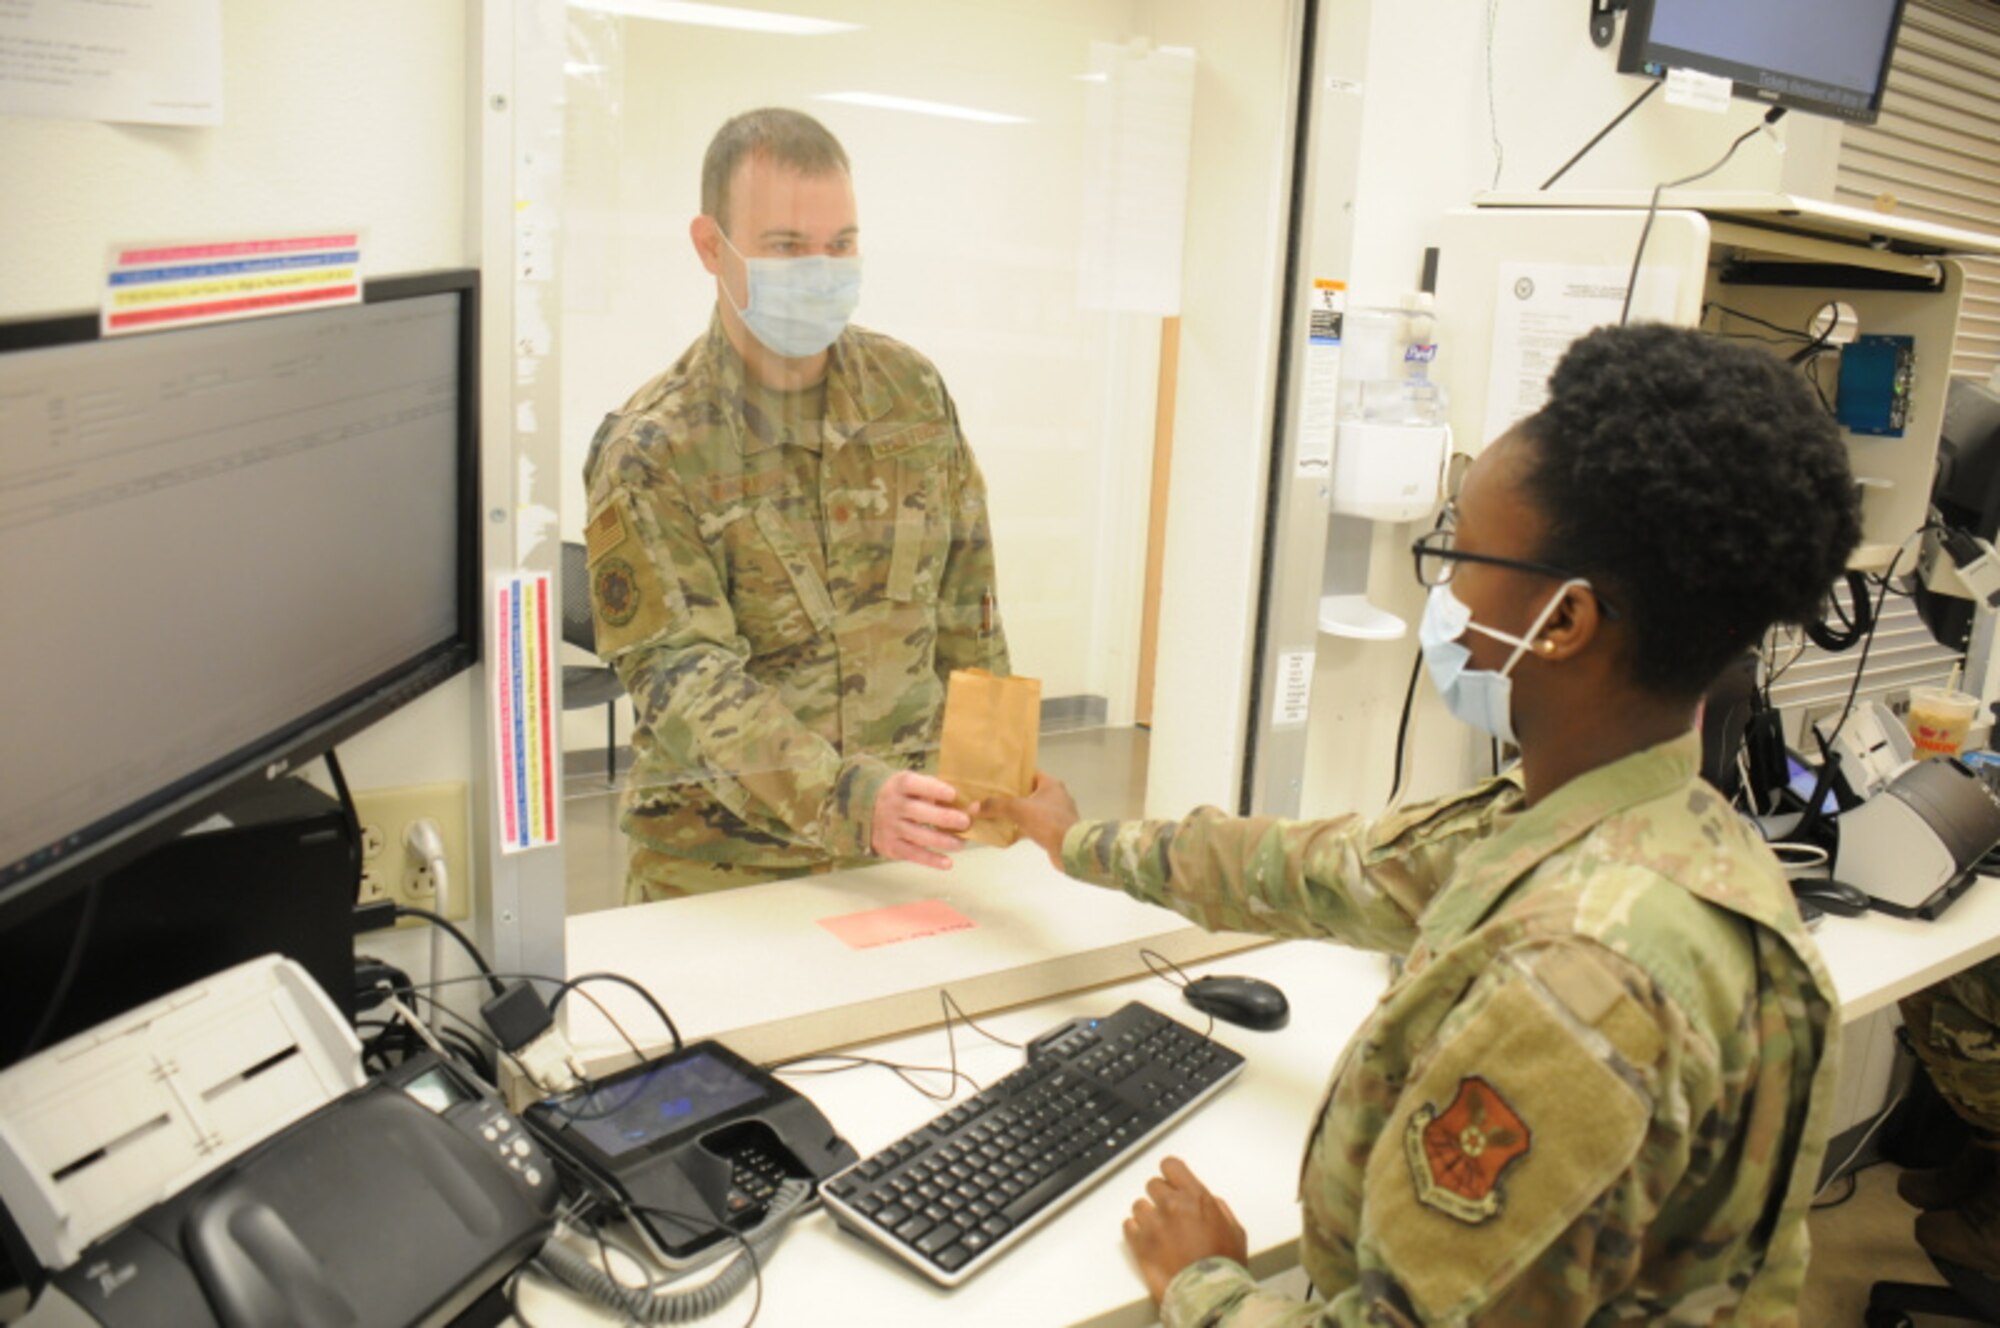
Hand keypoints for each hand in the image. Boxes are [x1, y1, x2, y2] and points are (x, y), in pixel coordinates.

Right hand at [871, 771, 970, 869]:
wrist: (867, 808)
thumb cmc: (904, 795)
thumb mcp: (914, 785)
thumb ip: (939, 792)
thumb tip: (972, 806)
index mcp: (900, 784)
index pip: (915, 784)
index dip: (934, 789)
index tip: (953, 794)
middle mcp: (893, 805)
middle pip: (919, 812)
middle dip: (944, 818)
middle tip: (965, 822)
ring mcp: (890, 827)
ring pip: (918, 836)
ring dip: (943, 841)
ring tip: (961, 843)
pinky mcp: (890, 846)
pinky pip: (913, 854)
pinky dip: (931, 860)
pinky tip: (947, 863)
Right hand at [976, 772, 1079, 870]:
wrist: (1070, 849)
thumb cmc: (1048, 822)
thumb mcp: (1018, 809)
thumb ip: (996, 806)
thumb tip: (974, 807)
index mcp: (1051, 785)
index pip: (1030, 774)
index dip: (1013, 776)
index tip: (997, 779)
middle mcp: (1057, 796)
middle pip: (1030, 792)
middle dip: (1013, 796)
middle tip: (993, 797)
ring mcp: (1058, 814)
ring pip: (1033, 810)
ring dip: (1019, 813)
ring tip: (998, 814)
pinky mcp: (1056, 830)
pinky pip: (1036, 825)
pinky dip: (1025, 827)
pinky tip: (1010, 832)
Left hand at [1124, 1157, 1247, 1305]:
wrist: (1208, 1295)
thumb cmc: (1224, 1266)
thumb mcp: (1235, 1230)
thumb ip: (1218, 1208)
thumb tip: (1207, 1202)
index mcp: (1196, 1197)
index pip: (1170, 1165)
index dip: (1170, 1175)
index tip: (1171, 1182)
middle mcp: (1172, 1205)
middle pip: (1153, 1184)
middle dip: (1160, 1197)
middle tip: (1169, 1215)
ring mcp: (1153, 1223)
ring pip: (1139, 1205)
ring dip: (1147, 1216)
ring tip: (1160, 1234)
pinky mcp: (1139, 1243)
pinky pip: (1128, 1226)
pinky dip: (1136, 1232)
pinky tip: (1148, 1242)